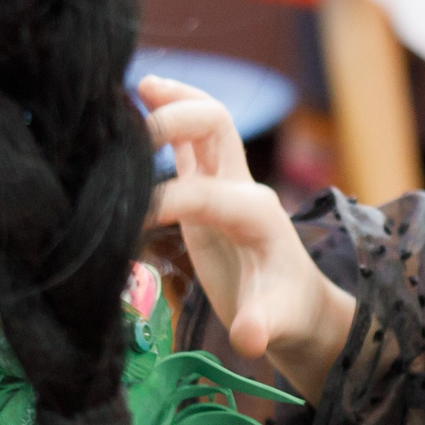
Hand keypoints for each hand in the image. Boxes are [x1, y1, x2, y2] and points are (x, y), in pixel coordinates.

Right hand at [143, 74, 354, 400]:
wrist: (300, 308)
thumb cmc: (286, 314)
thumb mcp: (276, 325)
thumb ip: (261, 327)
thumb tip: (250, 339)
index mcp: (256, 213)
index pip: (201, 192)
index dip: (161, 202)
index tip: (124, 225)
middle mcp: (242, 186)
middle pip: (215, 124)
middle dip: (174, 117)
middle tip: (124, 128)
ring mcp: (225, 182)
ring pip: (204, 121)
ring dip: (172, 101)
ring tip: (131, 85)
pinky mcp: (209, 188)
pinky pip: (189, 141)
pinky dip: (166, 117)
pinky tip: (134, 107)